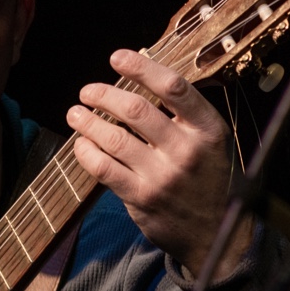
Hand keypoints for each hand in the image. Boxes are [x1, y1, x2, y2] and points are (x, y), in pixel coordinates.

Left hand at [66, 49, 252, 280]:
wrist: (215, 233)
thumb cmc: (206, 177)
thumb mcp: (209, 140)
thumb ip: (181, 111)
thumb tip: (142, 66)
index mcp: (208, 129)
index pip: (173, 88)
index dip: (141, 68)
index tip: (117, 57)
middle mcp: (187, 151)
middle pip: (136, 110)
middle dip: (104, 94)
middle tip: (87, 91)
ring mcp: (163, 176)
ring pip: (113, 137)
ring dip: (87, 121)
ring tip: (75, 113)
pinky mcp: (141, 198)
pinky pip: (103, 167)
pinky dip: (86, 151)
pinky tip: (81, 144)